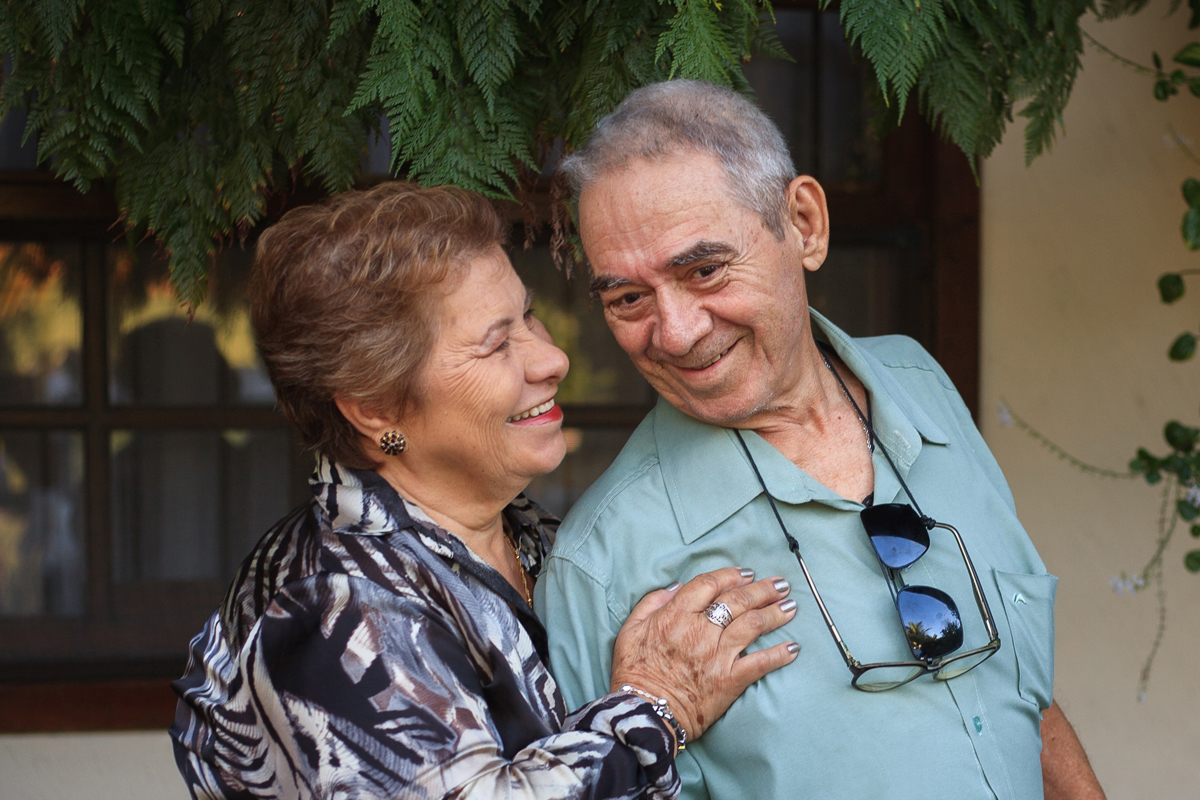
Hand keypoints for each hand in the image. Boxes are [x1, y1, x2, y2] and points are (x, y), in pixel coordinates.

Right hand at [609, 566, 798, 740]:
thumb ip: (652, 602)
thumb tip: (677, 586)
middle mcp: (699, 630)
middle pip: (737, 600)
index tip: (746, 573)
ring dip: (774, 613)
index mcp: (676, 615)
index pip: (709, 585)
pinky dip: (779, 655)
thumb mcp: (631, 629)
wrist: (644, 713)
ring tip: (791, 606)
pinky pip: (759, 663)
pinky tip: (793, 648)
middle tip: (779, 584)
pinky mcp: (729, 680)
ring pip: (752, 625)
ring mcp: (716, 655)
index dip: (731, 575)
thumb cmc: (634, 671)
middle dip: (762, 589)